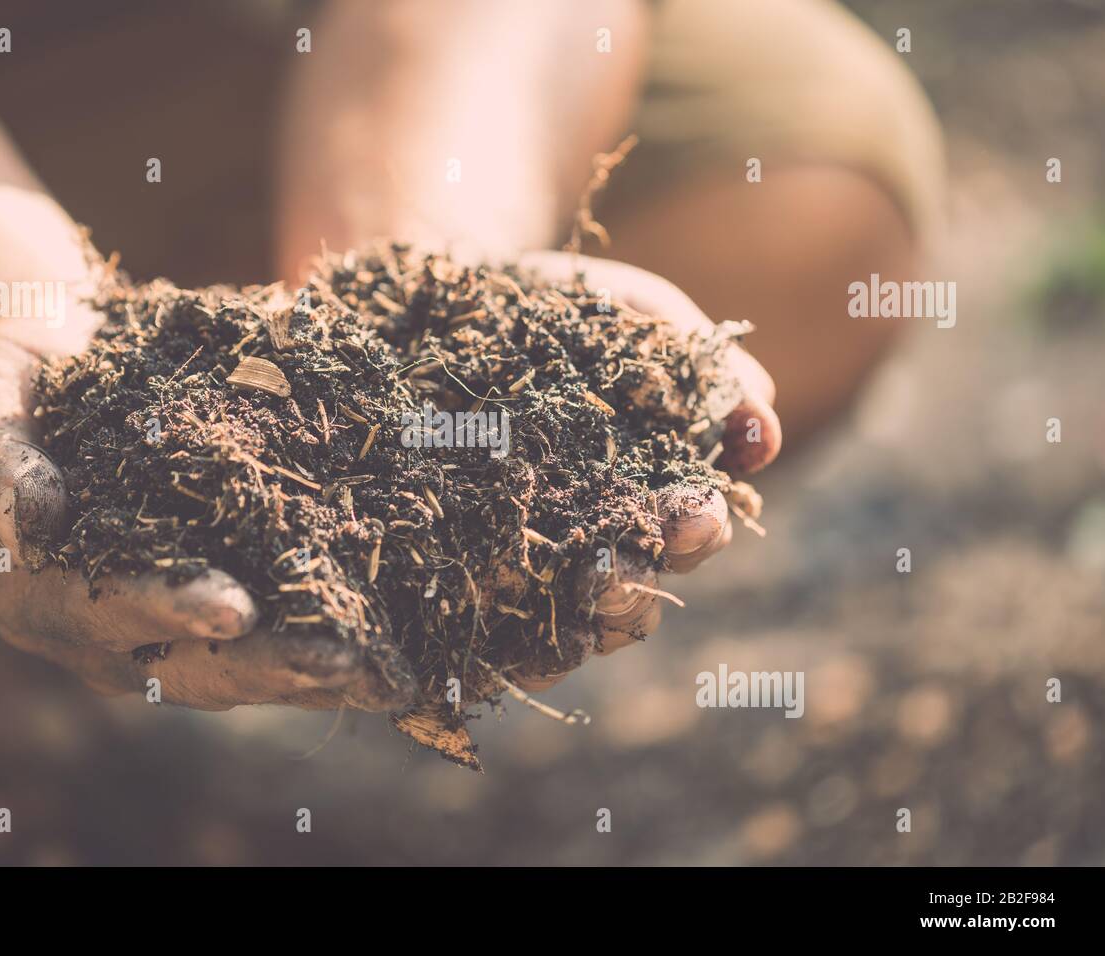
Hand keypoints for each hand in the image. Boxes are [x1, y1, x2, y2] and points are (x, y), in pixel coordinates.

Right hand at [0, 304, 413, 712]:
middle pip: (192, 665)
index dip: (169, 610)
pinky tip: (391, 650)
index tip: (235, 609)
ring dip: (315, 676)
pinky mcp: (213, 608)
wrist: (62, 373)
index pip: (108, 610)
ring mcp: (163, 631)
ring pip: (243, 670)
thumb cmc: (17, 383)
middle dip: (272, 667)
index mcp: (39, 593)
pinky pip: (273, 638)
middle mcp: (104, 632)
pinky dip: (327, 643)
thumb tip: (30, 524)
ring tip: (387, 678)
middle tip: (349, 664)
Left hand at [503, 251, 781, 690]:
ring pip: (565, 629)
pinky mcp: (464, 571)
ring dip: (571, 631)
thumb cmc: (568, 307)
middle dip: (631, 593)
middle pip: (632, 597)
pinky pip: (485, 630)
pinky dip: (495, 648)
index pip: (688, 532)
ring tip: (552, 616)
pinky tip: (487, 642)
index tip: (695, 517)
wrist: (457, 299)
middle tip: (613, 575)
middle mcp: (599, 540)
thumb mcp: (642, 317)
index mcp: (654, 492)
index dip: (696, 531)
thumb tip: (763, 436)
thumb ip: (705, 371)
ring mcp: (530, 562)